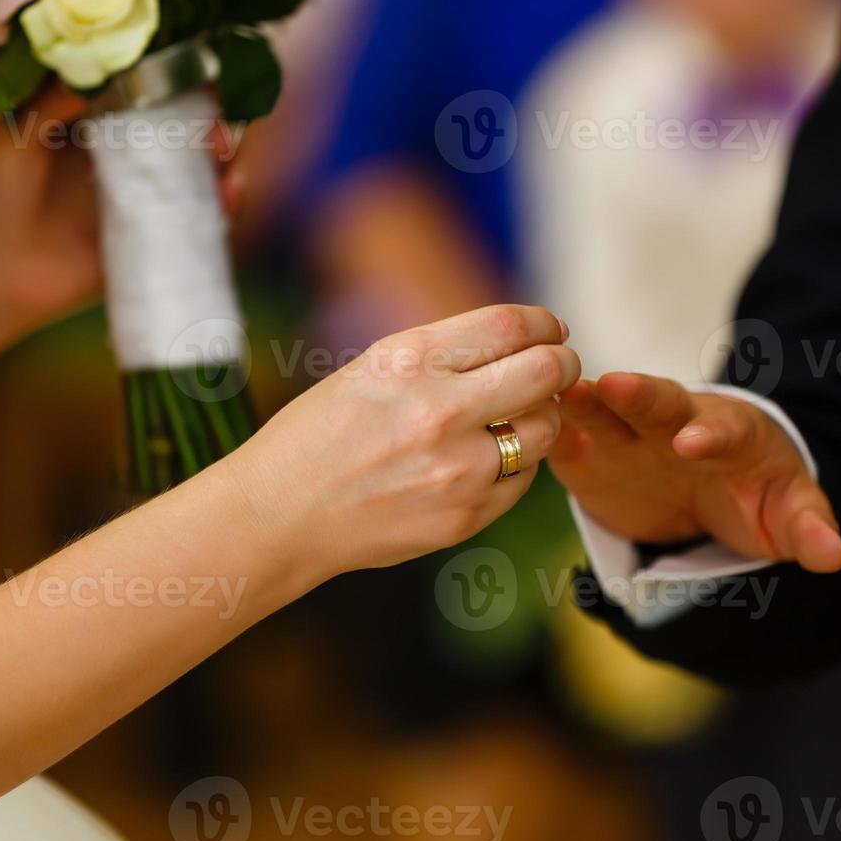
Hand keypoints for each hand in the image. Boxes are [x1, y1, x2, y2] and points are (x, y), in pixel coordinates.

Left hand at [0, 83, 242, 330]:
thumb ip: (55, 98)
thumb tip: (105, 63)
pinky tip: (228, 196)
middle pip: (187, 132)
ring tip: (227, 161)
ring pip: (201, 174)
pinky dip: (224, 207)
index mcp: (94, 124)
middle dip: (212, 125)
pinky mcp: (153, 239)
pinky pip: (200, 221)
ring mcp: (143, 199)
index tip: (201, 77)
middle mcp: (125, 158)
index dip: (179, 84)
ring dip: (224, 163)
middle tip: (218, 130)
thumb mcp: (15, 131)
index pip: (149, 94)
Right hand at [224, 305, 579, 579]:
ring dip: (544, 416)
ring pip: (545, 429)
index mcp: (409, 361)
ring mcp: (456, 470)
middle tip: (559, 365)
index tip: (551, 329)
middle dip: (563, 363)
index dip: (544, 323)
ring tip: (521, 415)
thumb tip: (522, 339)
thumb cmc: (322, 433)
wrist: (278, 515)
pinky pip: (523, 479)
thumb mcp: (372, 368)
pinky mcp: (465, 516)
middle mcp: (439, 411)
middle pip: (544, 373)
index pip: (510, 326)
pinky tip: (490, 458)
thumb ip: (445, 352)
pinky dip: (517, 463)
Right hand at [549, 373, 840, 571]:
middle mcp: (673, 423)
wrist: (714, 490)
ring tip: (554, 394)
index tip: (693, 442)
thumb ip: (808, 528)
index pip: (720, 430)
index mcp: (729, 431)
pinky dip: (548, 435)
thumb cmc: (758, 494)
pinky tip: (523, 429)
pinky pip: (566, 443)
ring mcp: (628, 436)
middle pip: (656, 402)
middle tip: (612, 385)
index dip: (708, 434)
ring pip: (603, 412)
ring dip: (580, 404)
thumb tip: (835, 556)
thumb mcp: (790, 511)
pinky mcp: (591, 457)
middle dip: (635, 395)